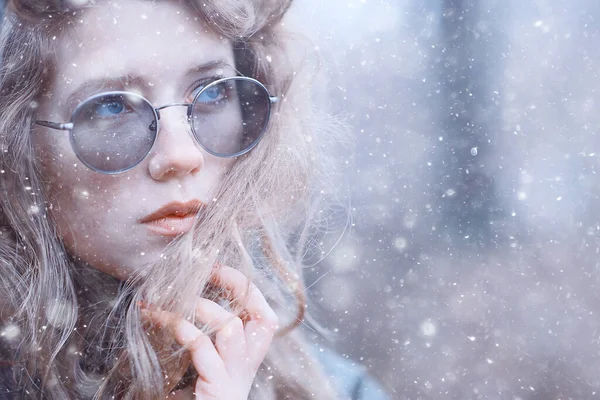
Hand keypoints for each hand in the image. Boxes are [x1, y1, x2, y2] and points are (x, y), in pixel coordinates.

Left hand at [141, 266, 278, 398]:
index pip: (264, 317)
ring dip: (202, 308)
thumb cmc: (193, 397)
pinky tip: (161, 320)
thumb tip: (181, 300)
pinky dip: (184, 329)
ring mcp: (233, 379)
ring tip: (173, 300)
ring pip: (232, 329)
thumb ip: (204, 340)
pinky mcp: (216, 389)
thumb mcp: (204, 366)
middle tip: (209, 270)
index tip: (217, 268)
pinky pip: (203, 349)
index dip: (246, 288)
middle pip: (264, 319)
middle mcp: (246, 368)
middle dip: (239, 288)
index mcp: (246, 359)